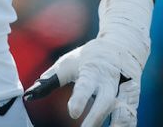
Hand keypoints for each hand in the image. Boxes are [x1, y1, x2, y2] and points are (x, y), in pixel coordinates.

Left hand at [23, 0, 153, 126]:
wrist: (123, 44)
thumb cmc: (88, 57)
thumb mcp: (68, 63)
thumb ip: (49, 80)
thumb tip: (28, 96)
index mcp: (92, 70)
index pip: (85, 86)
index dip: (79, 99)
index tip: (72, 112)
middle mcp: (110, 80)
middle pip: (106, 101)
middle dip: (96, 118)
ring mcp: (125, 88)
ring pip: (124, 109)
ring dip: (117, 125)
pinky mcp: (134, 97)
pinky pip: (131, 114)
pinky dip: (126, 125)